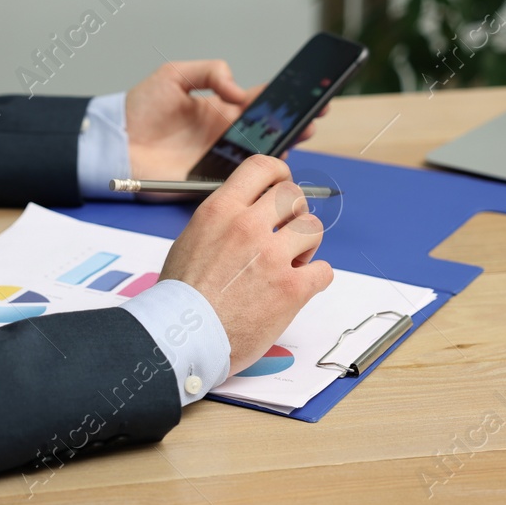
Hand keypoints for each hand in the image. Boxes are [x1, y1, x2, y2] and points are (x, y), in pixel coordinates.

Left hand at [123, 59, 326, 179]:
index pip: (262, 102)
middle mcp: (227, 135)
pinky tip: (277, 165)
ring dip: (285, 147)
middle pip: (271, 131)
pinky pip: (242, 181)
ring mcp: (222, 159)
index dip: (287, 100)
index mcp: (222, 109)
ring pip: (263, 156)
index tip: (311, 93)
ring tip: (304, 134)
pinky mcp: (212, 181)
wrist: (116, 143)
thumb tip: (238, 88)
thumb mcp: (173, 75)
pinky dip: (261, 177)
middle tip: (315, 117)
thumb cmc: (140, 108)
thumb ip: (209, 72)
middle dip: (296, 123)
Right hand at [158, 154, 333, 376]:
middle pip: (292, 195)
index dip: (279, 173)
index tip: (282, 184)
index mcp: (221, 211)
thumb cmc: (181, 297)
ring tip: (291, 261)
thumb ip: (221, 221)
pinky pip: (324, 270)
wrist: (183, 337)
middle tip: (287, 230)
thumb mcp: (191, 240)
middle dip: (294, 211)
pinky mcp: (291, 289)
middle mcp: (248, 226)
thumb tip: (244, 212)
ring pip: (313, 227)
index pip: (262, 167)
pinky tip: (301, 285)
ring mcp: (272, 257)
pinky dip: (316, 278)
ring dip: (306, 244)